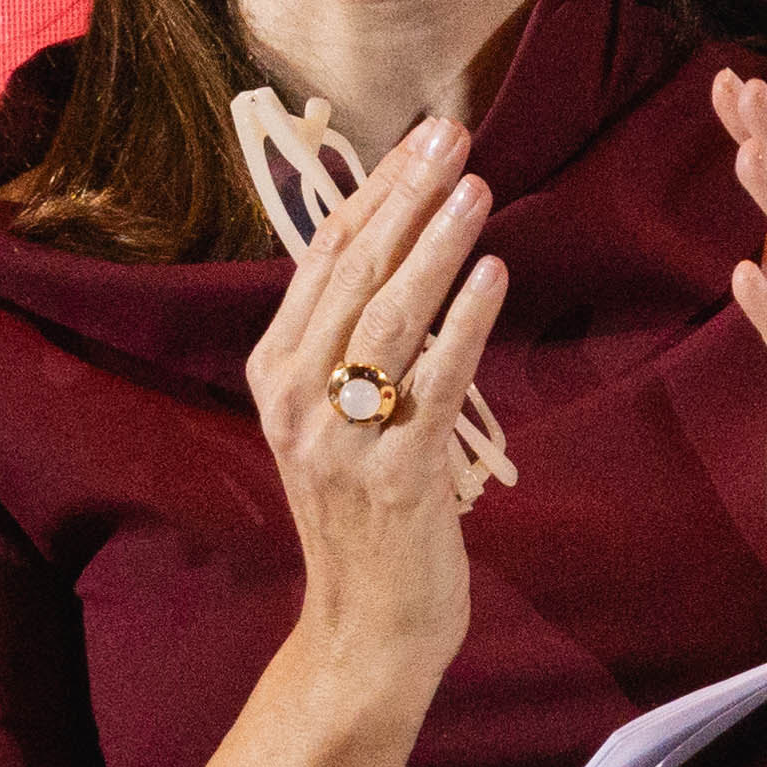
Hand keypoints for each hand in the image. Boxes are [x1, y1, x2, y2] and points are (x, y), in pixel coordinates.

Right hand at [247, 110, 513, 687]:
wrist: (366, 629)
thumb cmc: (365, 518)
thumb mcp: (334, 421)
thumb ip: (349, 343)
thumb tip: (398, 247)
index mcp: (273, 374)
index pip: (321, 258)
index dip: (372, 192)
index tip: (420, 138)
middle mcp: (295, 399)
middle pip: (353, 274)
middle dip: (406, 197)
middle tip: (453, 138)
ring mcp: (340, 438)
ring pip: (389, 318)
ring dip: (437, 245)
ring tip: (476, 189)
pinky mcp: (395, 475)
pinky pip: (434, 382)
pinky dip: (465, 324)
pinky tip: (493, 276)